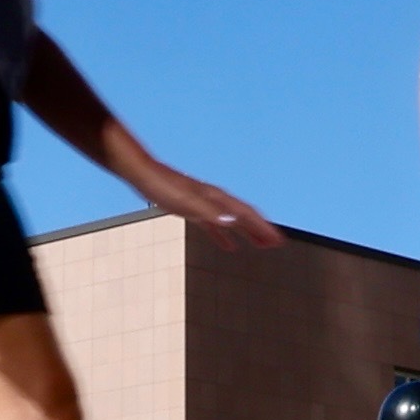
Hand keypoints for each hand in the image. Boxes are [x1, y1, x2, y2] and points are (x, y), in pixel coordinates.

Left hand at [130, 157, 284, 250]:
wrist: (142, 173)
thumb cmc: (162, 187)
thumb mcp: (185, 202)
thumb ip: (209, 212)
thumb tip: (232, 220)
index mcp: (216, 198)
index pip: (246, 214)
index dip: (263, 228)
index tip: (277, 240)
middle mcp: (214, 199)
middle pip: (244, 216)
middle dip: (261, 230)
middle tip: (276, 244)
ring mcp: (204, 203)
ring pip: (232, 220)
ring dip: (247, 232)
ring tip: (260, 244)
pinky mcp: (193, 209)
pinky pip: (215, 225)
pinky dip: (224, 235)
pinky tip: (228, 245)